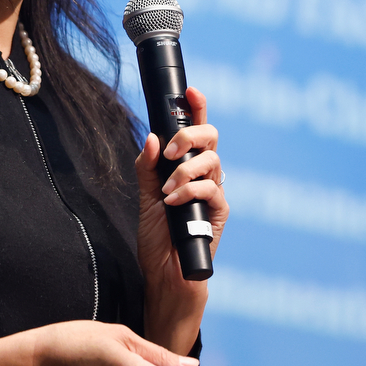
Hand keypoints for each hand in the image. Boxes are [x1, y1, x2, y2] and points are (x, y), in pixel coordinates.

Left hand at [133, 86, 228, 354]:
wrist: (165, 276)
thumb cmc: (157, 240)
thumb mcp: (144, 198)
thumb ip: (147, 167)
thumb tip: (152, 137)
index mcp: (187, 167)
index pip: (197, 130)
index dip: (197, 107)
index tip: (190, 90)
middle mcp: (205, 176)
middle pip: (212, 137)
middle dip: (189, 135)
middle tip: (170, 150)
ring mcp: (214, 193)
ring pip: (212, 161)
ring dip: (185, 170)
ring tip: (167, 190)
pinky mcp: (220, 213)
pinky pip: (212, 190)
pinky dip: (190, 191)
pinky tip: (173, 204)